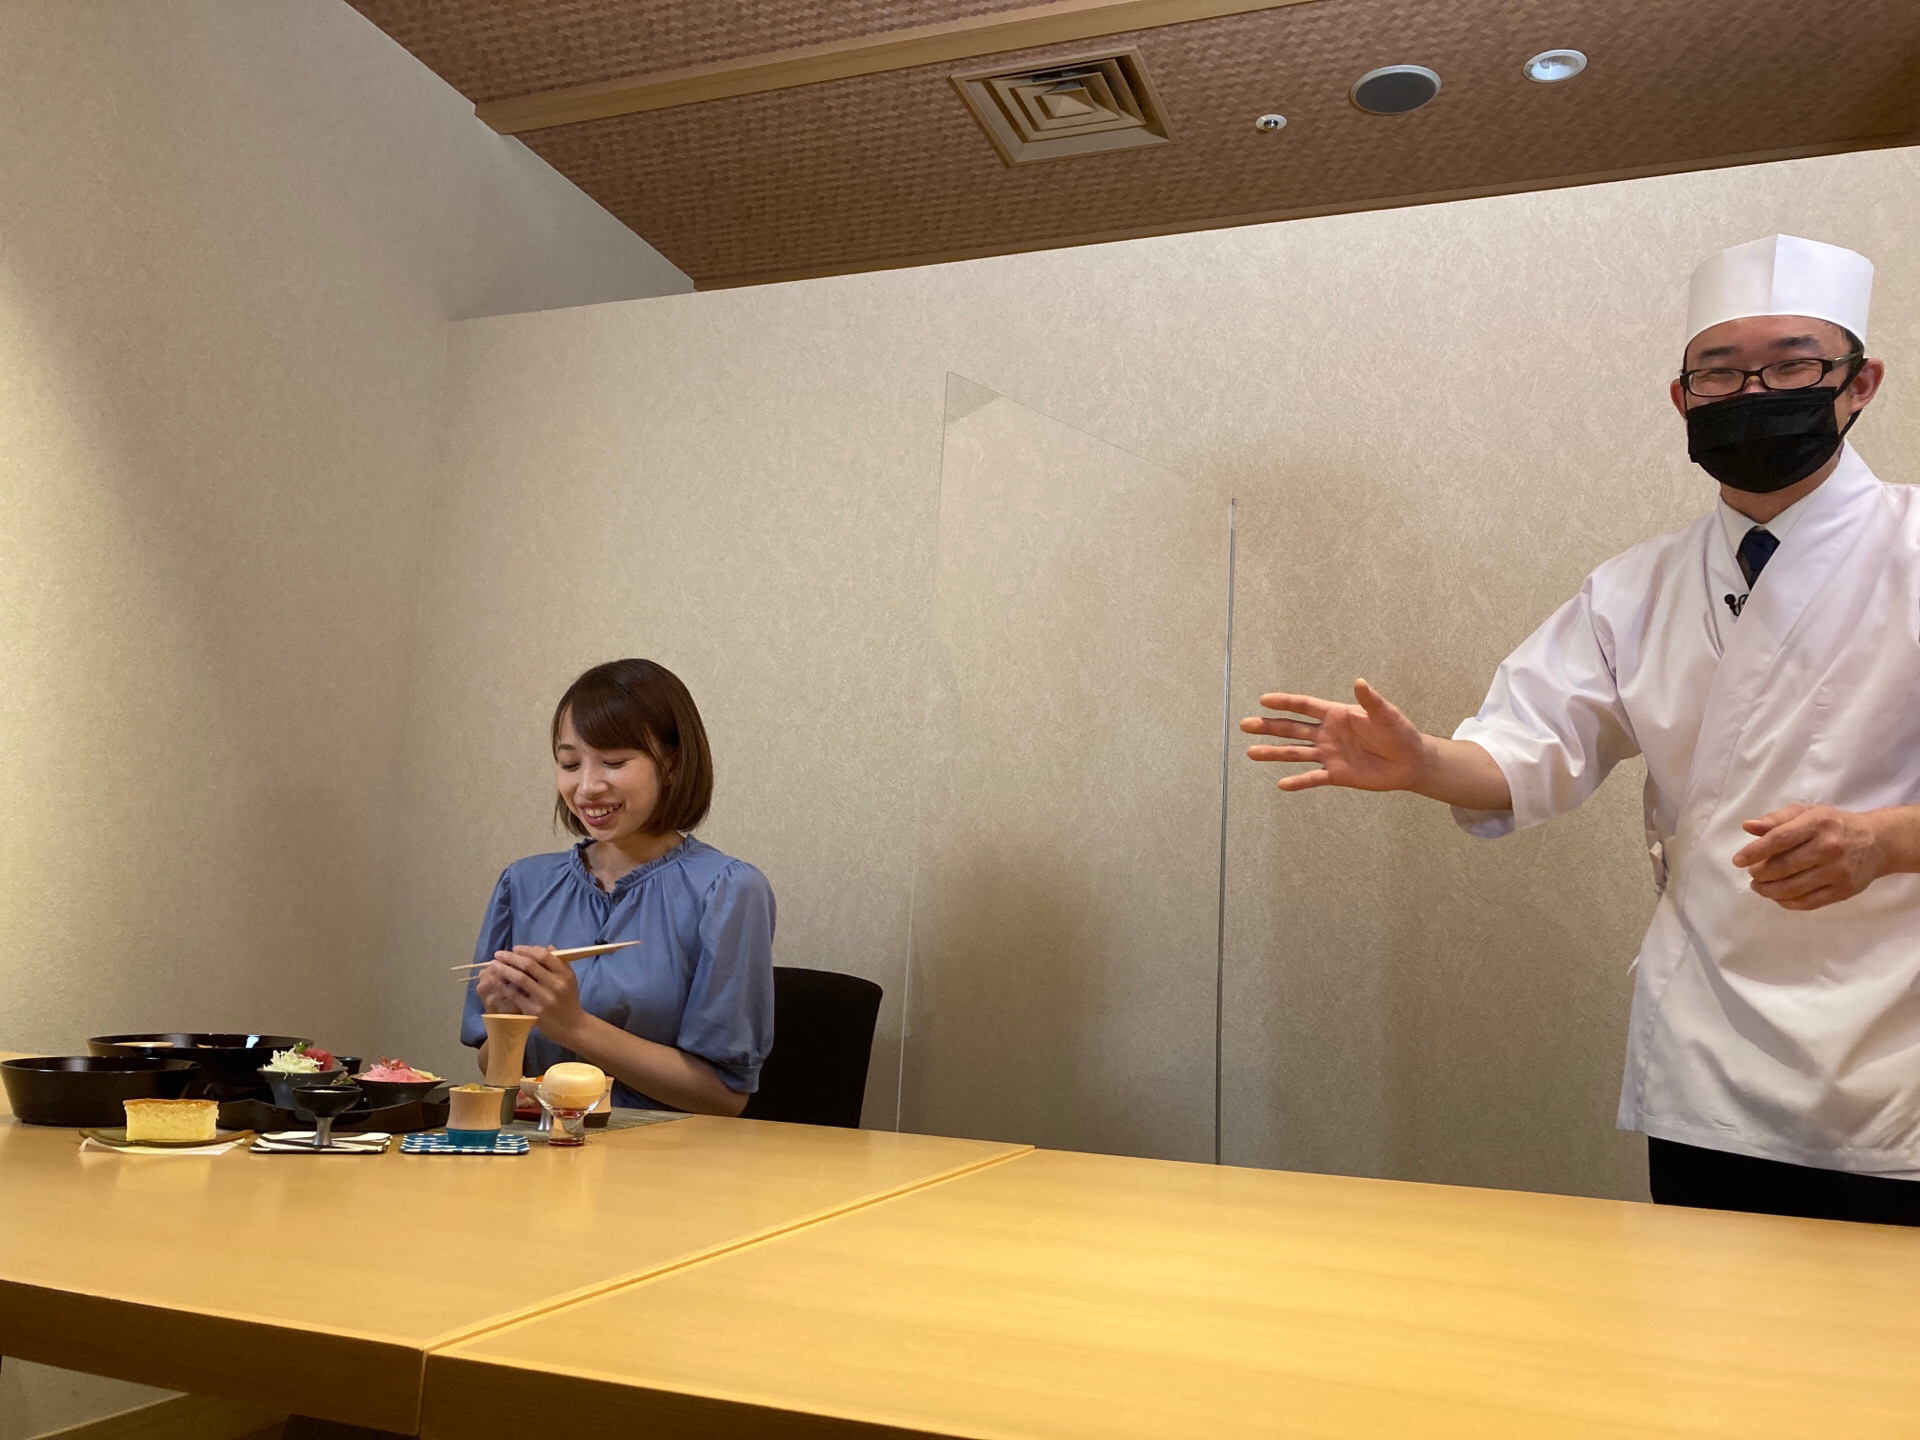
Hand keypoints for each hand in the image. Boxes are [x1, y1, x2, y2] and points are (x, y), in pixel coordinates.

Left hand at [482, 946, 588, 1041]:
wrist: (572, 1027)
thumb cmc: (569, 1000)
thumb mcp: (569, 979)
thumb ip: (559, 963)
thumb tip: (545, 947)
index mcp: (565, 974)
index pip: (544, 956)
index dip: (527, 950)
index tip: (515, 948)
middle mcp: (556, 985)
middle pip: (529, 965)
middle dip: (511, 957)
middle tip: (498, 954)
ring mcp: (544, 999)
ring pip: (520, 979)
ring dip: (504, 970)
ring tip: (494, 965)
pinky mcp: (534, 1011)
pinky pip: (516, 995)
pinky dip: (504, 987)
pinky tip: (496, 982)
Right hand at [1240, 679, 1427, 792]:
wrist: (1409, 762)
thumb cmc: (1399, 733)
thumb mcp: (1386, 714)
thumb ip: (1371, 701)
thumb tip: (1359, 682)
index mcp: (1336, 714)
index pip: (1305, 706)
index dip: (1285, 703)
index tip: (1264, 700)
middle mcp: (1327, 734)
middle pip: (1292, 729)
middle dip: (1268, 727)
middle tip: (1245, 725)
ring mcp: (1328, 754)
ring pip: (1295, 752)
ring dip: (1273, 753)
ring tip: (1251, 753)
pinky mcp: (1335, 774)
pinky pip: (1312, 778)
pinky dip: (1298, 782)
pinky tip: (1282, 784)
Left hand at [1732, 804, 1885, 910]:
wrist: (1877, 842)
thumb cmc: (1833, 825)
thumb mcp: (1807, 813)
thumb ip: (1776, 819)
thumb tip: (1748, 827)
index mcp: (1818, 823)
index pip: (1779, 839)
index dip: (1755, 852)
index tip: (1737, 861)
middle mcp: (1829, 847)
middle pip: (1784, 866)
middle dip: (1760, 873)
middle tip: (1751, 874)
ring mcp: (1838, 871)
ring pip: (1793, 887)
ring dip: (1769, 890)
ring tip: (1759, 886)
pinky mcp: (1844, 890)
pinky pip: (1809, 902)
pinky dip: (1787, 902)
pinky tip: (1777, 897)